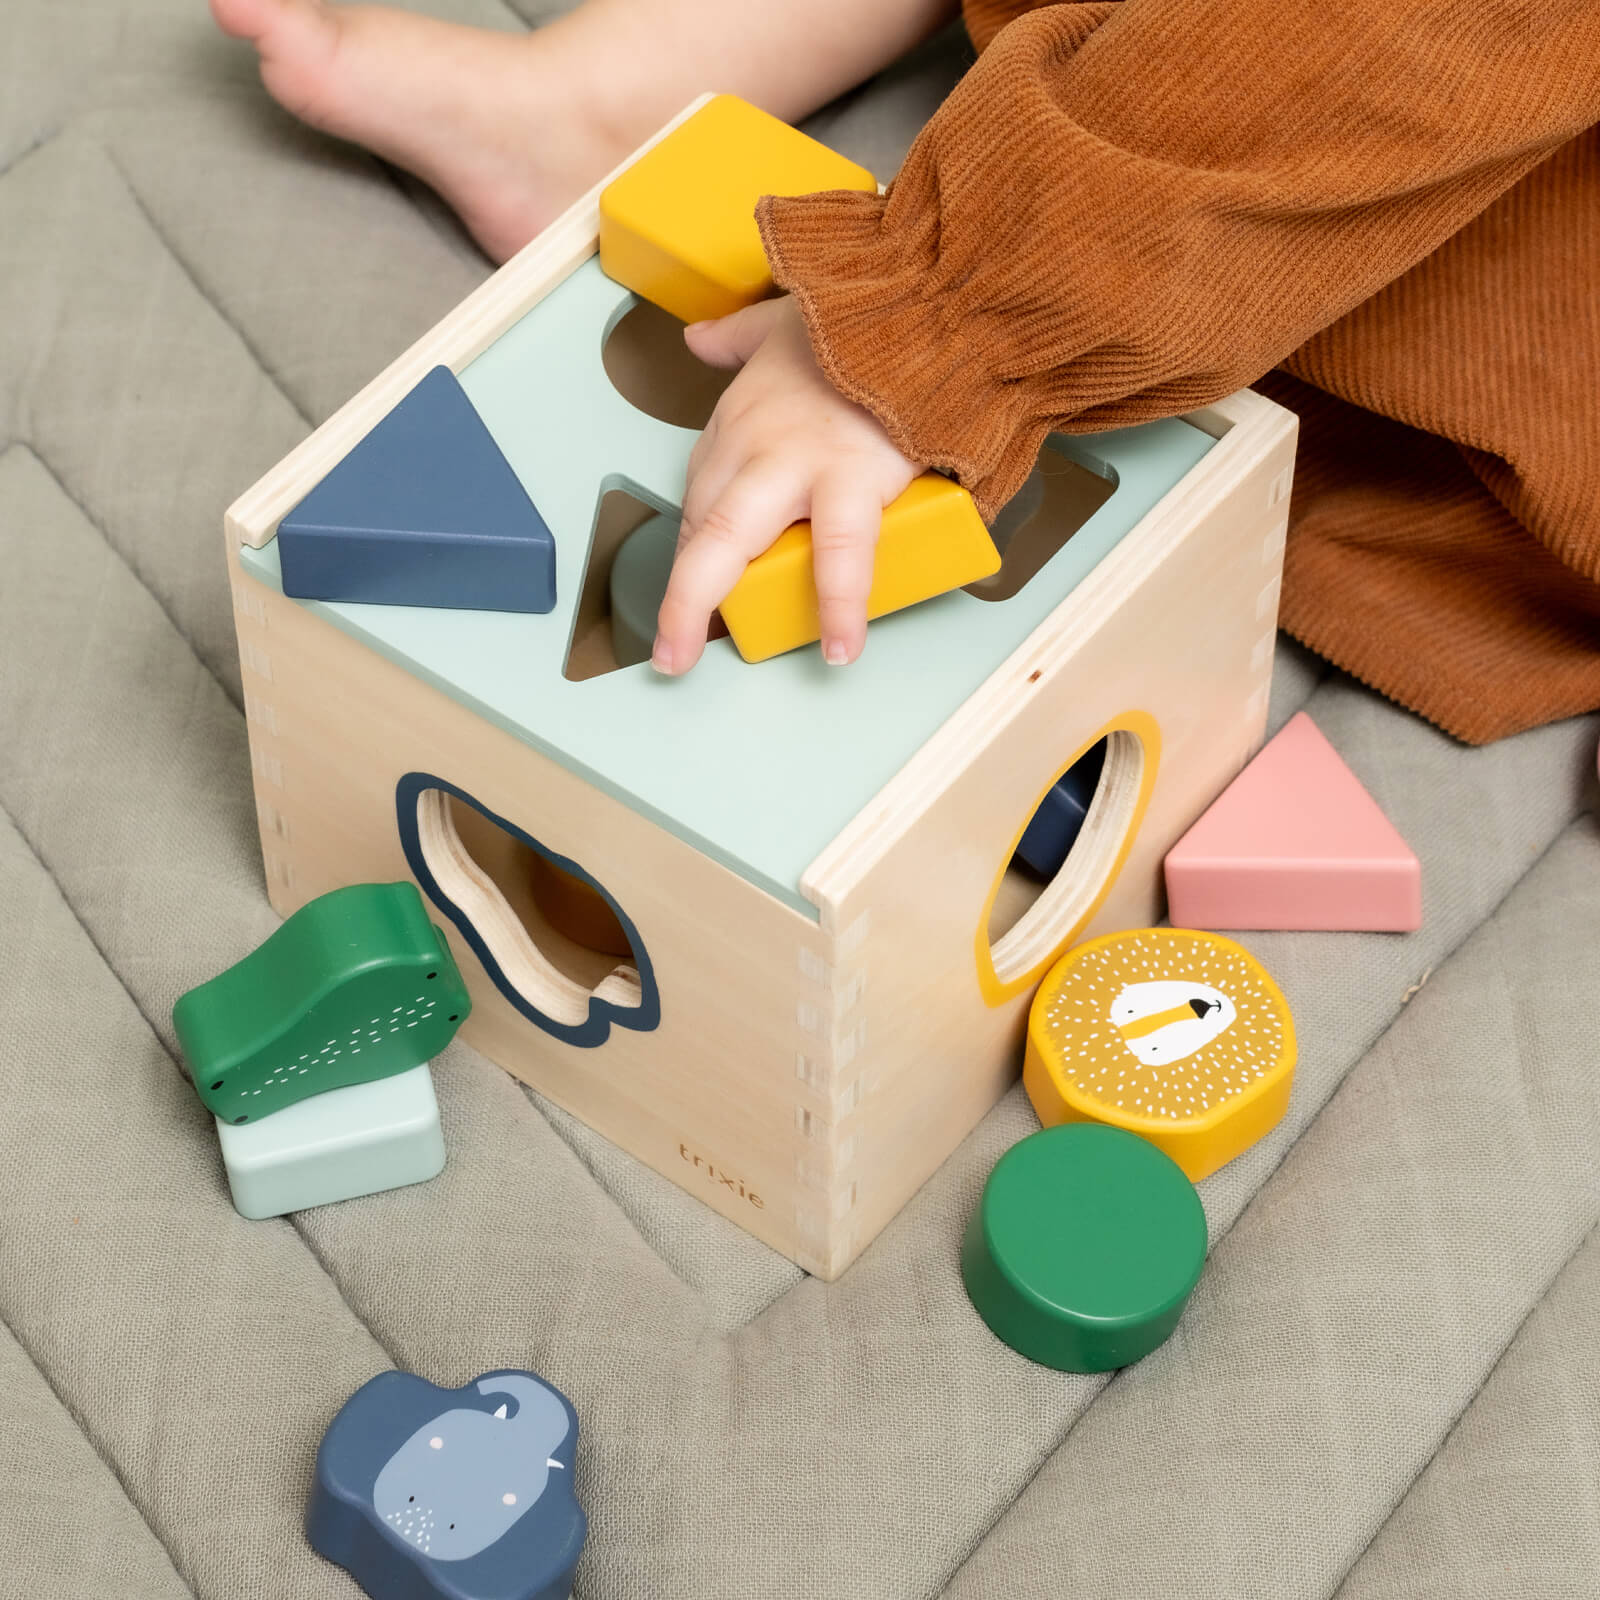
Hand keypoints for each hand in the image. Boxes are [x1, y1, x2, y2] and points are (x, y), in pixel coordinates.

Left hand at [652, 295, 920, 674]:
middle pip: (696, 529)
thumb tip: (699, 338)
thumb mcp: (780, 323)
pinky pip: (837, 554)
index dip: (697, 555)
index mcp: (736, 421)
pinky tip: (839, 646)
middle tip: (667, 654)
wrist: (926, 304)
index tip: (702, 590)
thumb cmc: (859, 324)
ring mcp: (793, 462)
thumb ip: (736, 337)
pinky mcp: (852, 477)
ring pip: (728, 541)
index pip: (701, 502)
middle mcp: (750, 444)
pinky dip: (837, 604)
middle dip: (674, 598)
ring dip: (700, 605)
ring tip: (695, 660)